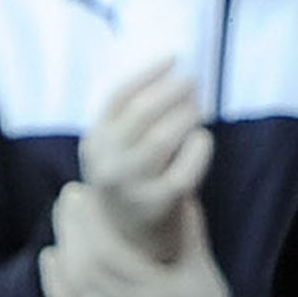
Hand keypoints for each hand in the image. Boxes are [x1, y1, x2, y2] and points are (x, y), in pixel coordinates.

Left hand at [39, 182, 227, 296]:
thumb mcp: (204, 272)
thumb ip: (188, 232)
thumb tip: (178, 192)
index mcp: (158, 294)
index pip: (109, 252)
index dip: (89, 221)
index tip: (82, 194)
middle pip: (86, 267)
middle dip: (72, 229)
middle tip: (67, 199)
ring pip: (74, 289)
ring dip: (64, 251)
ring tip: (63, 224)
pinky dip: (55, 286)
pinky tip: (52, 260)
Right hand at [78, 59, 213, 261]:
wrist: (133, 239)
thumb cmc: (136, 181)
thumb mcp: (121, 149)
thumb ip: (135, 119)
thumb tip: (173, 73)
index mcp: (94, 143)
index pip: (117, 97)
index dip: (148, 73)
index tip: (174, 57)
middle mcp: (105, 164)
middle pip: (141, 113)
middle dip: (173, 91)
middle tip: (194, 82)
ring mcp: (129, 187)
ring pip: (162, 138)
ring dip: (187, 117)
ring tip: (198, 110)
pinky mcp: (157, 206)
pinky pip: (184, 169)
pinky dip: (199, 148)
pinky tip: (203, 139)